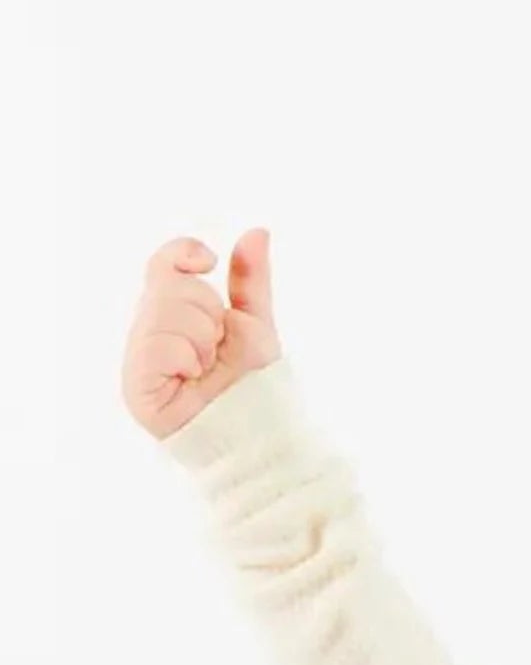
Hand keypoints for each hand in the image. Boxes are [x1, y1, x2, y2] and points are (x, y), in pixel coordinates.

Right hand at [121, 229, 282, 441]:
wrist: (261, 433)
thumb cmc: (258, 387)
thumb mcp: (257, 325)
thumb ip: (250, 280)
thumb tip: (257, 231)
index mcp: (174, 316)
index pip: (163, 265)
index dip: (182, 254)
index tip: (207, 259)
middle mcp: (150, 333)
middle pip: (167, 284)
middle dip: (206, 312)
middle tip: (216, 348)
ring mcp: (139, 359)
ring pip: (164, 310)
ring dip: (200, 338)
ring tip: (206, 368)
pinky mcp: (135, 386)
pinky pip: (158, 343)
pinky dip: (186, 358)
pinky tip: (192, 380)